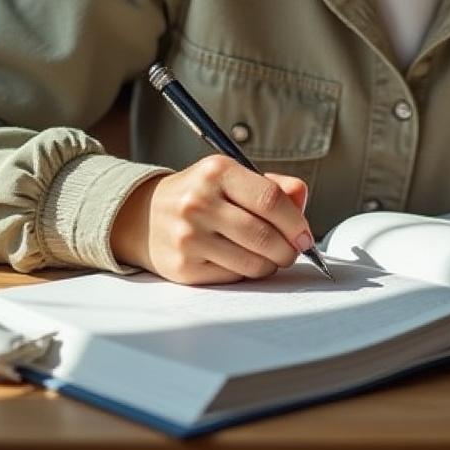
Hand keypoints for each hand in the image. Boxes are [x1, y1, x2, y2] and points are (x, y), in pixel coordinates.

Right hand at [109, 155, 312, 284]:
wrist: (144, 215)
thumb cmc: (200, 194)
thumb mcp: (232, 177)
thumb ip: (272, 186)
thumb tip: (301, 203)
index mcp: (217, 171)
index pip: (270, 199)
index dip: (296, 221)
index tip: (306, 235)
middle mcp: (199, 202)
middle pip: (264, 236)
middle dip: (288, 249)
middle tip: (293, 250)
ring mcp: (189, 237)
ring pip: (253, 262)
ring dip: (270, 264)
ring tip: (267, 254)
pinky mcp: (183, 268)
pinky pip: (234, 278)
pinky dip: (246, 273)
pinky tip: (239, 259)